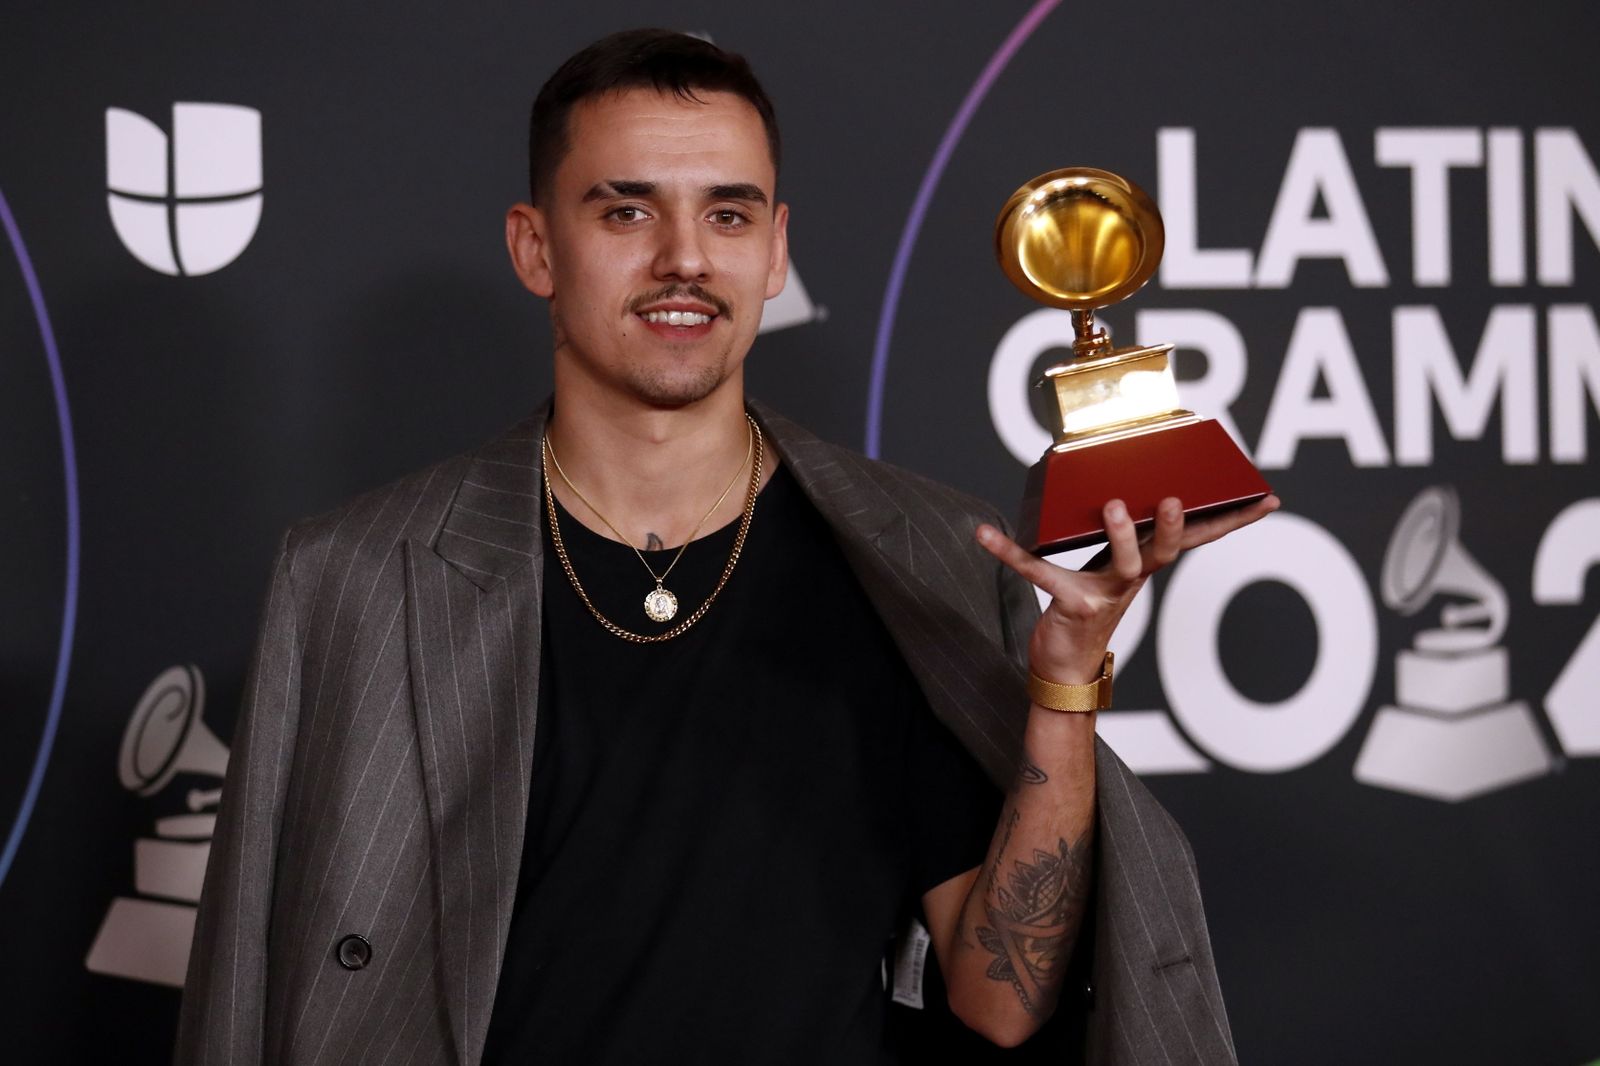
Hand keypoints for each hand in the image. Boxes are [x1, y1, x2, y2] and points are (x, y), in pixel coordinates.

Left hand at [976, 495, 1280, 685]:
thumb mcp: (1112, 569)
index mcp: (1144, 565)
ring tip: (1112, 505)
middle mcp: (1130, 581)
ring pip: (1121, 566)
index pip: (1194, 539)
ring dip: (1118, 536)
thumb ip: (1123, 534)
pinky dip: (1008, 552)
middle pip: (1163, 552)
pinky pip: (1038, 574)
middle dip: (1170, 526)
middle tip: (1173, 499)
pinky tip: (983, 533)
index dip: (1230, 522)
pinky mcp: (1070, 606)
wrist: (1064, 668)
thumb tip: (1126, 488)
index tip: (1265, 499)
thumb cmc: (1087, 608)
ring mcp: (1103, 595)